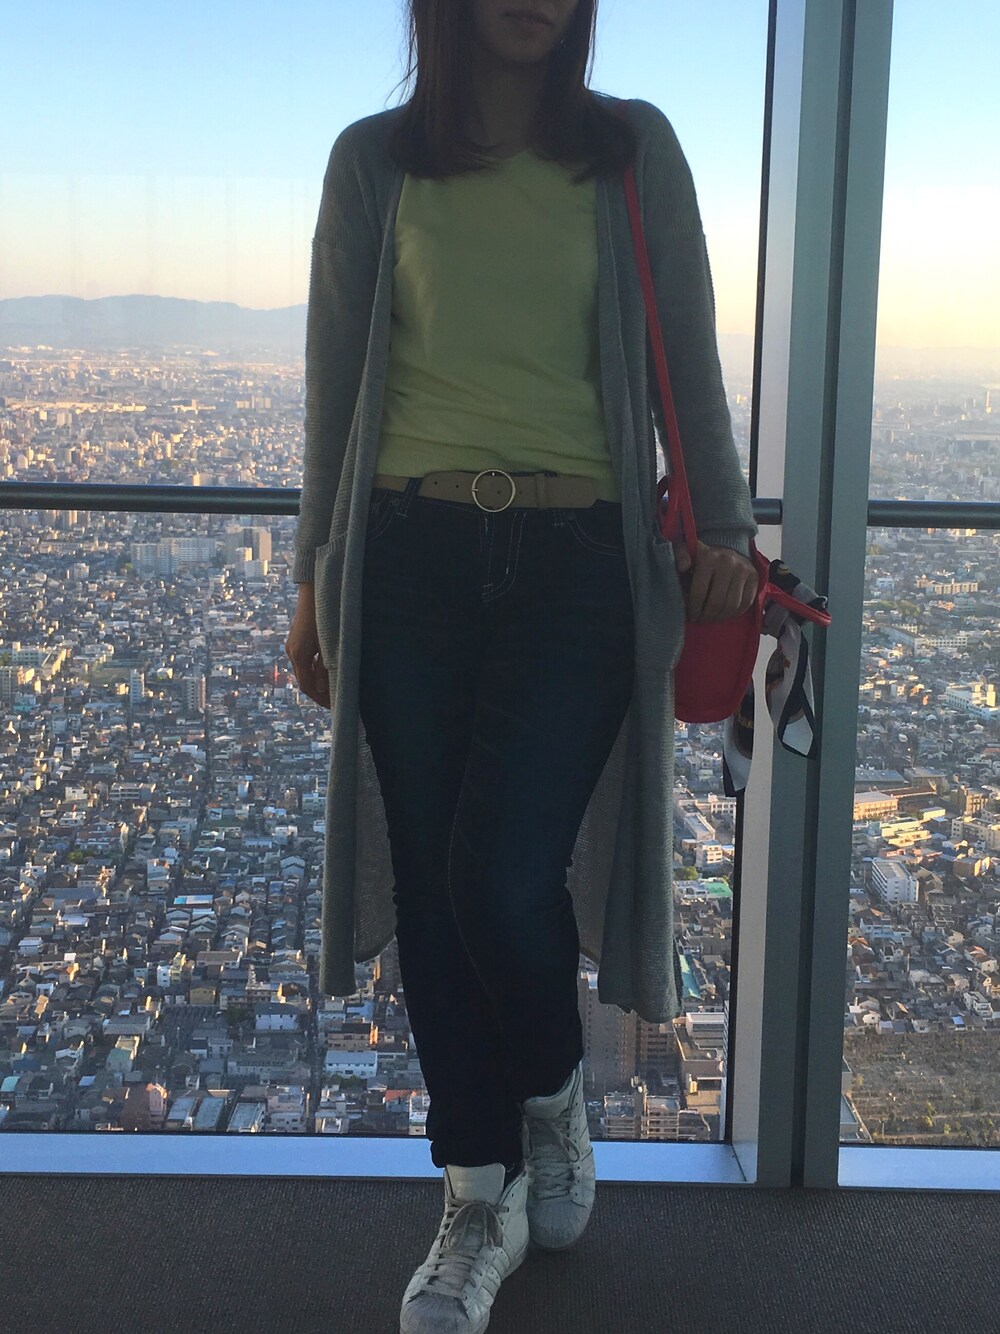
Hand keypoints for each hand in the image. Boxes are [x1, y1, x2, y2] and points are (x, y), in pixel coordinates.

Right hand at [284, 586, 330, 707]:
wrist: (314, 589)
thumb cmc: (326, 615)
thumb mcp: (330, 643)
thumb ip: (326, 667)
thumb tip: (323, 690)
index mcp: (299, 655)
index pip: (308, 687)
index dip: (321, 699)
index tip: (336, 707)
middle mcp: (292, 651)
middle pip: (305, 681)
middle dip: (320, 693)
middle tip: (337, 702)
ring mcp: (293, 644)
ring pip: (305, 671)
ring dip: (318, 682)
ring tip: (334, 689)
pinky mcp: (297, 639)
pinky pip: (305, 660)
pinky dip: (315, 670)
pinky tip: (328, 671)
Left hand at [673, 540, 757, 621]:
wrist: (729, 550)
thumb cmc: (703, 558)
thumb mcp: (687, 552)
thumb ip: (680, 556)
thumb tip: (682, 567)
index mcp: (708, 558)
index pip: (699, 592)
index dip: (694, 608)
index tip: (691, 615)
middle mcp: (728, 562)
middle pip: (716, 601)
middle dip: (706, 616)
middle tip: (701, 620)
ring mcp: (743, 570)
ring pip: (731, 605)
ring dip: (720, 617)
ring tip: (711, 618)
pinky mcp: (754, 577)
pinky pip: (746, 603)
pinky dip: (734, 613)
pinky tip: (725, 613)